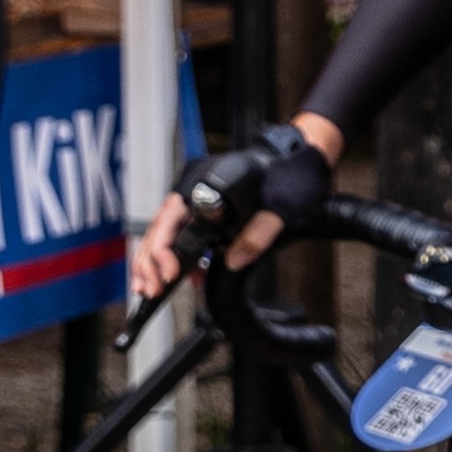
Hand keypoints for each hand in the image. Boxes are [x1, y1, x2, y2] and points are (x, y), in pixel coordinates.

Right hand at [137, 117, 336, 299]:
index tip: (171, 274)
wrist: (300, 160)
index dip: (164, 250)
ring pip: (165, 231)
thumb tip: (232, 262)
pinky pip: (181, 231)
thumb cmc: (290, 176)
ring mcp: (196, 195)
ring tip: (152, 290)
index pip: (170, 219)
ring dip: (156, 261)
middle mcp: (193, 186)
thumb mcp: (279, 209)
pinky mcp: (204, 206)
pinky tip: (182, 277)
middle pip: (160, 227)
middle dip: (151, 262)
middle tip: (151, 290)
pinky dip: (176, 254)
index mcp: (204, 180)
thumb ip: (257, 235)